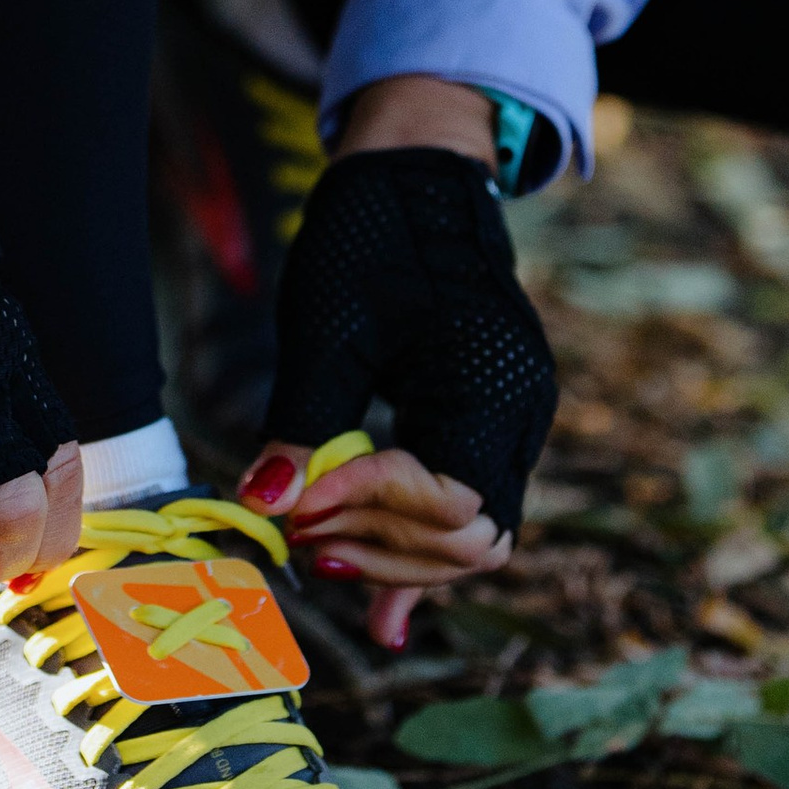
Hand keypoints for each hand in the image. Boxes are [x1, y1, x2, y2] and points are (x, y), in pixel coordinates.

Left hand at [242, 88, 557, 644]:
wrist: (415, 179)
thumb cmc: (371, 236)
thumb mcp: (326, 327)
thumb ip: (305, 421)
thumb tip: (267, 506)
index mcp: (492, 383)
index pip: (453, 500)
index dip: (372, 511)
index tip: (299, 503)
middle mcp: (521, 414)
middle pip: (470, 538)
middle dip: (381, 547)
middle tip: (299, 537)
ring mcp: (513, 423)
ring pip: (472, 539)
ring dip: (395, 558)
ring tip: (316, 554)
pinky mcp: (489, 426)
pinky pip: (465, 511)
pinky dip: (417, 550)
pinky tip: (378, 609)